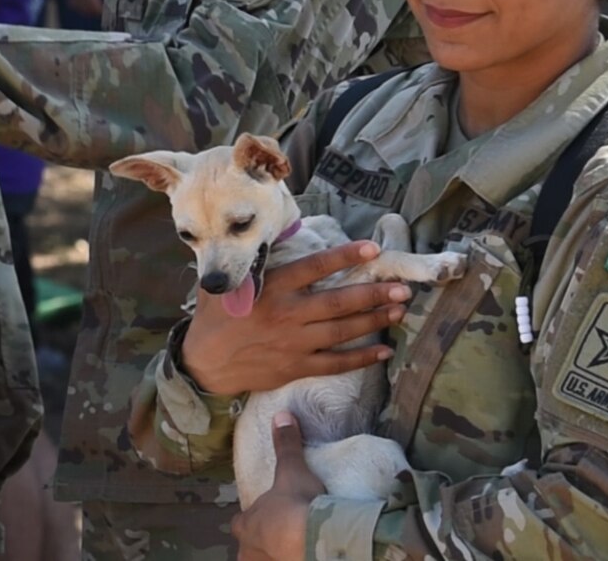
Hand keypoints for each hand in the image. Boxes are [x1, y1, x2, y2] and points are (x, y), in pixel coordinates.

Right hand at [178, 241, 408, 397]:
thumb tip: (270, 239)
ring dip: (373, 321)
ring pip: (343, 331)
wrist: (205, 362)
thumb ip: (252, 265)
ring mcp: (294, 343)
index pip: (315, 268)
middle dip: (373, 294)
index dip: (345, 257)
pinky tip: (382, 352)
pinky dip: (361, 358)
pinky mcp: (297, 367)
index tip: (372, 250)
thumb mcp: (227, 284)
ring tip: (398, 311)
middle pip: (339, 302)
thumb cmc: (217, 317)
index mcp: (272, 289)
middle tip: (402, 288)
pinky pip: (335, 363)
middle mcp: (287, 314)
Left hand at [232, 411, 324, 560]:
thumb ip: (286, 445)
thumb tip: (281, 415)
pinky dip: (289, 558)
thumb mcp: (292, 470)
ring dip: (272, 554)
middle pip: (248, 548)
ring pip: (262, 559)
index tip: (261, 516)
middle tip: (278, 535)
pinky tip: (299, 554)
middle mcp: (250, 549)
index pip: (239, 524)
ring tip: (288, 548)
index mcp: (247, 524)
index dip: (248, 520)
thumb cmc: (296, 503)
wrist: (313, 538)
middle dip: (259, 542)